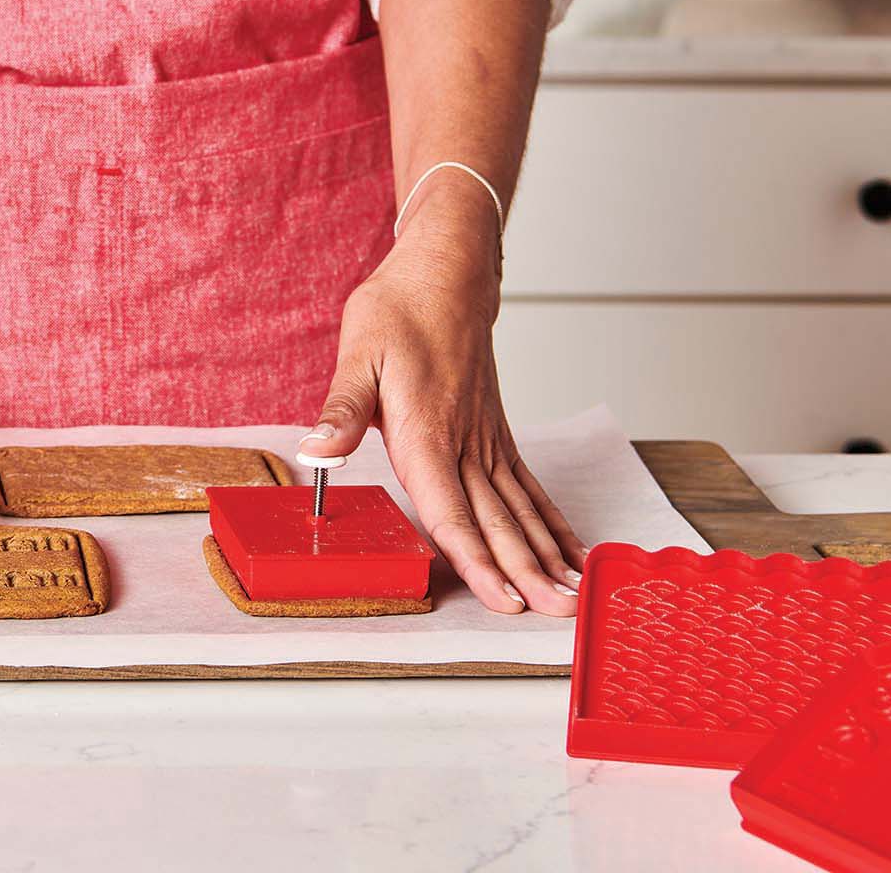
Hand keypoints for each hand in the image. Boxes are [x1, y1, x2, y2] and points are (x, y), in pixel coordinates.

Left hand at [297, 180, 587, 614]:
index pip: (451, 510)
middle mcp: (464, 444)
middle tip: (557, 616)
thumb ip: (343, 408)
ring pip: (519, 510)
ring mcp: (486, 440)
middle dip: (526, 573)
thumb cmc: (399, 311)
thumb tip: (316, 450)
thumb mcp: (358, 352)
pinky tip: (571, 551)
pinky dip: (550, 522)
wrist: (447, 274)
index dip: (476, 560)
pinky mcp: (495, 433)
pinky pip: (528, 487)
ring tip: (573, 598)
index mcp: (427, 432)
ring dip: (547, 556)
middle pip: (497, 521)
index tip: (503, 600)